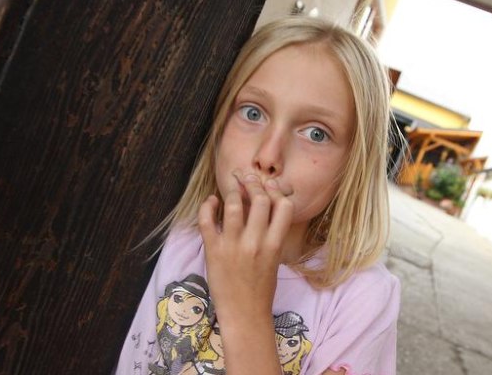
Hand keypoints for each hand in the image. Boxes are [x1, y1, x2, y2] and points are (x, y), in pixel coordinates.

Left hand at [198, 171, 293, 322]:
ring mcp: (234, 246)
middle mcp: (256, 242)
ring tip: (232, 186)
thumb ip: (272, 234)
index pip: (284, 206)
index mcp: (275, 245)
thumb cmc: (261, 288)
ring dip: (233, 191)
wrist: (245, 315)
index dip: (277, 190)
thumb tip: (269, 207)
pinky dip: (208, 206)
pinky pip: (207, 221)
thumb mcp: (275, 259)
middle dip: (253, 183)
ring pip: (234, 205)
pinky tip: (211, 201)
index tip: (268, 184)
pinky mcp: (214, 251)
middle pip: (260, 199)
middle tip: (247, 177)